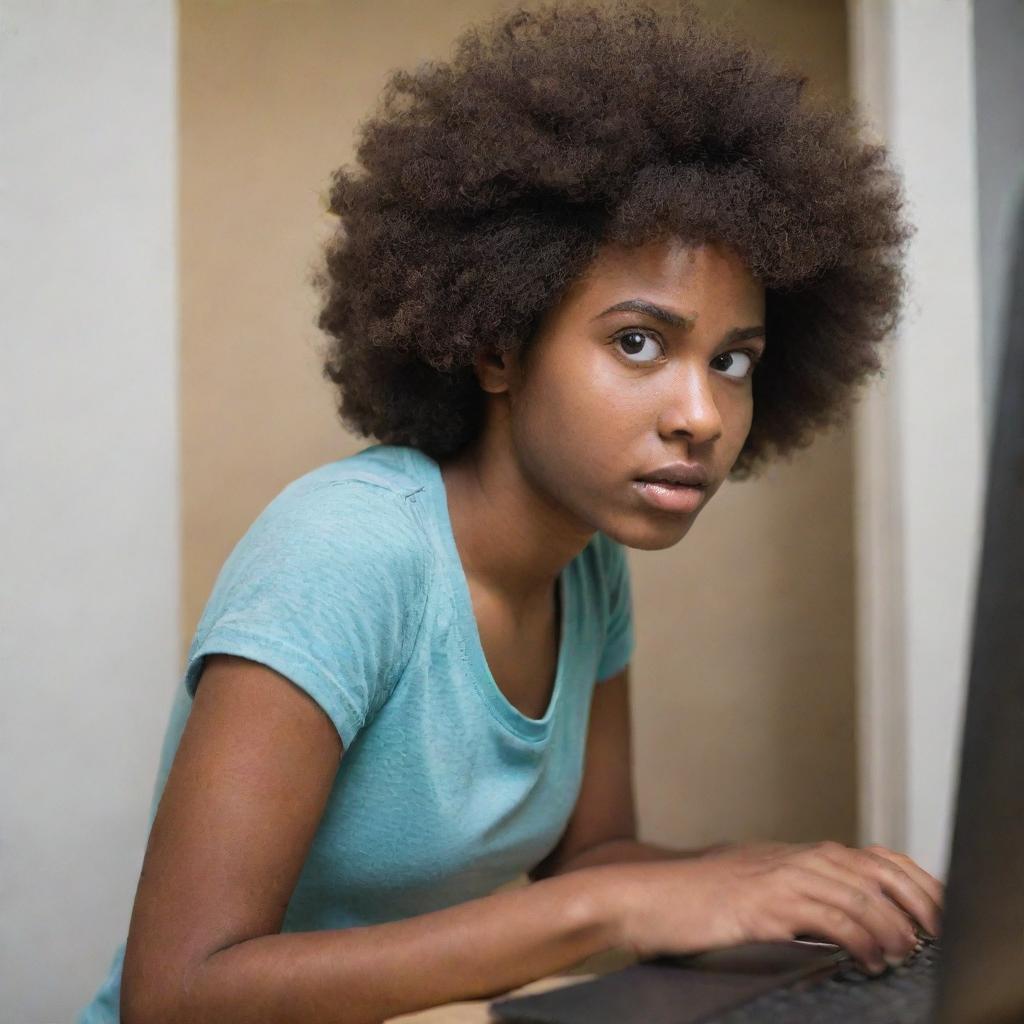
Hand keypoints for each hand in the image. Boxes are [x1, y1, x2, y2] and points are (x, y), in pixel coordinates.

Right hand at [605, 839, 943, 973]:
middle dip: (912, 900)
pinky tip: (867, 957)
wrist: (641, 894)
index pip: (867, 855)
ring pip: (856, 894)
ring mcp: (776, 879)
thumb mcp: (747, 883)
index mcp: (790, 853)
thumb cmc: (689, 897)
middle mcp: (789, 858)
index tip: (931, 906)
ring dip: (890, 926)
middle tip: (930, 932)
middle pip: (872, 869)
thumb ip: (787, 889)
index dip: (907, 878)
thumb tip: (829, 912)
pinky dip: (858, 938)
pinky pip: (827, 919)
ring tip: (904, 953)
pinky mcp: (762, 906)